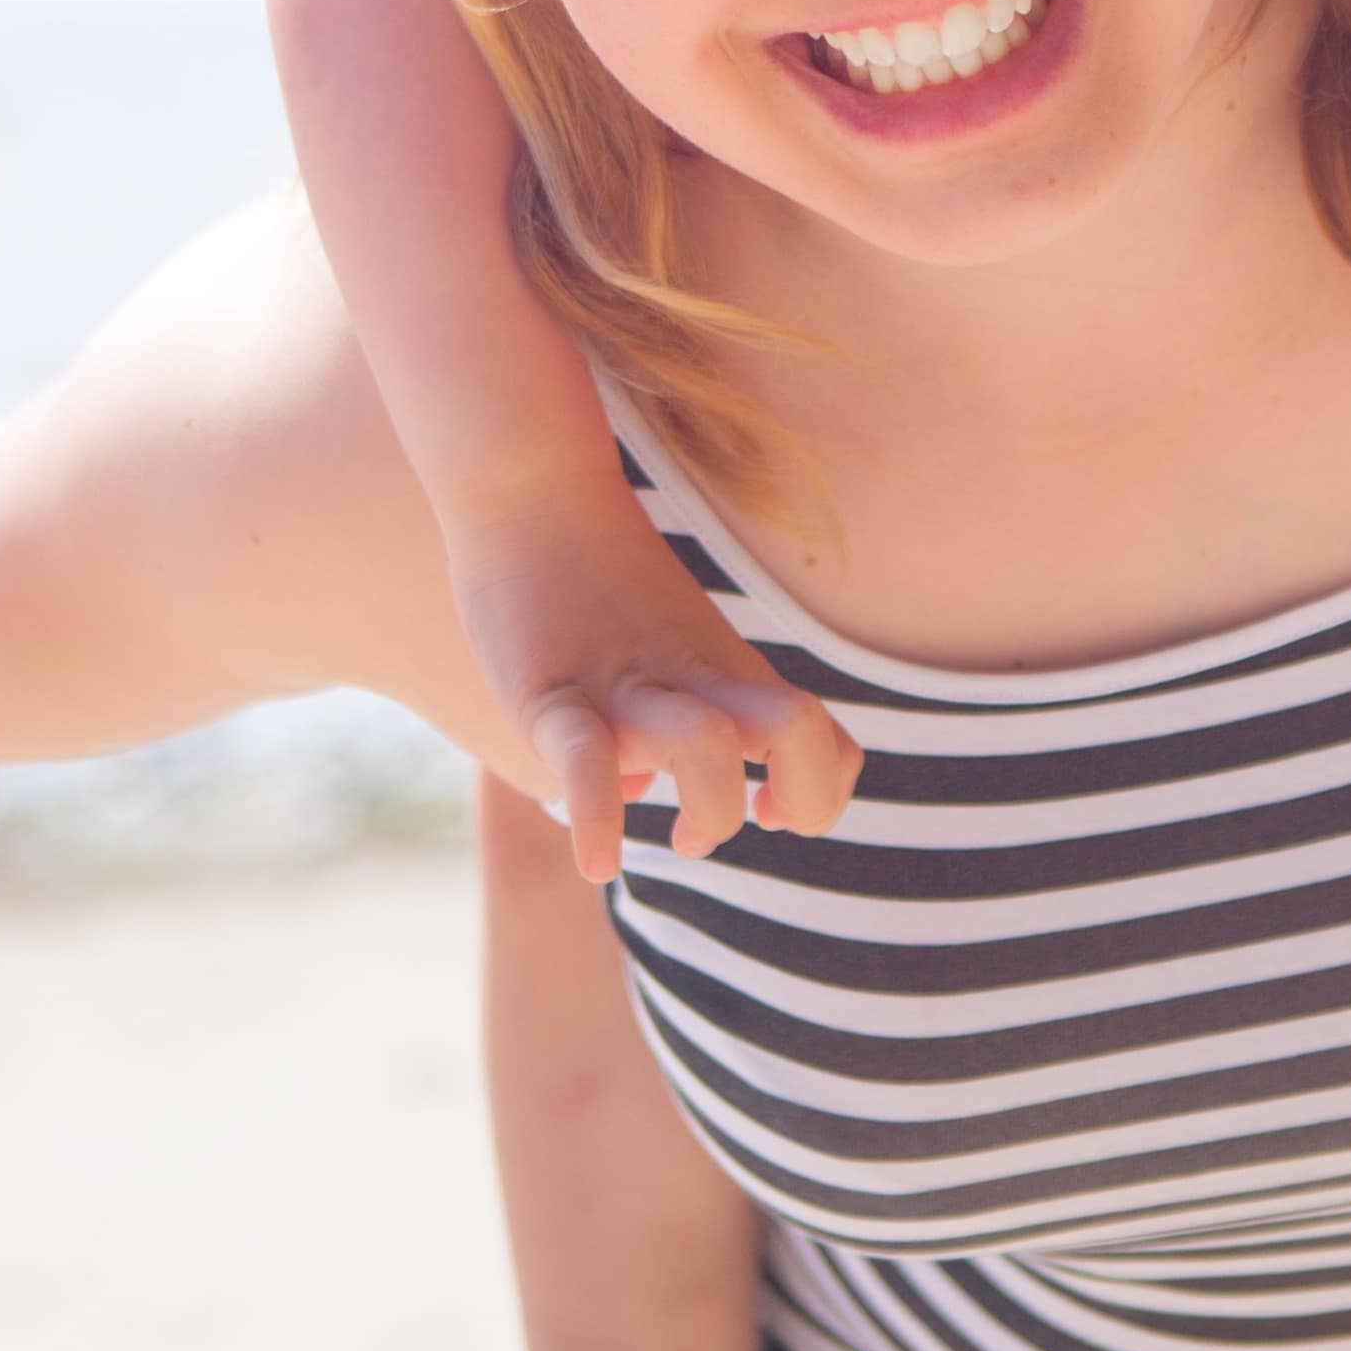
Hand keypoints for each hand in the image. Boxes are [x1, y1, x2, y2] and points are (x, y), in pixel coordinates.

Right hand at [450, 490, 866, 883]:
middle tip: (751, 823)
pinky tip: (597, 862)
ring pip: (709, 743)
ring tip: (682, 841)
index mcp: (724, 671)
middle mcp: (691, 677)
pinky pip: (585, 761)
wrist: (528, 487)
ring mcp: (625, 684)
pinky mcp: (551, 690)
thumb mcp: (652, 646)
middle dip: (805, 801)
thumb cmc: (588, 577)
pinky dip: (597, 822)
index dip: (821, 791)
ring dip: (713, 808)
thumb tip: (632, 789)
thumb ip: (658, 718)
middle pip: (799, 729)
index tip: (773, 810)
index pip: (822, 738)